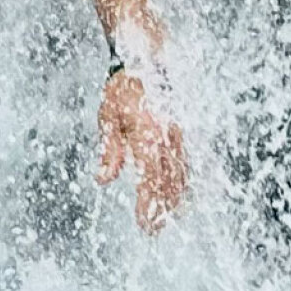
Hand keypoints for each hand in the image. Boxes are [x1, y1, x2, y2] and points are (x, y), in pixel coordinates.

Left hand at [96, 70, 187, 232]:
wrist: (148, 60)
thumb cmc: (124, 89)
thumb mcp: (108, 117)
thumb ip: (110, 150)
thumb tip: (104, 180)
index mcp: (148, 136)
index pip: (149, 179)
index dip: (148, 204)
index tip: (144, 223)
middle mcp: (168, 139)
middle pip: (169, 183)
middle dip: (162, 209)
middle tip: (153, 230)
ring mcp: (179, 135)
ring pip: (182, 176)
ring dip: (175, 200)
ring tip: (167, 219)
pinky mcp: (182, 132)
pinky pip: (187, 163)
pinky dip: (185, 183)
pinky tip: (182, 196)